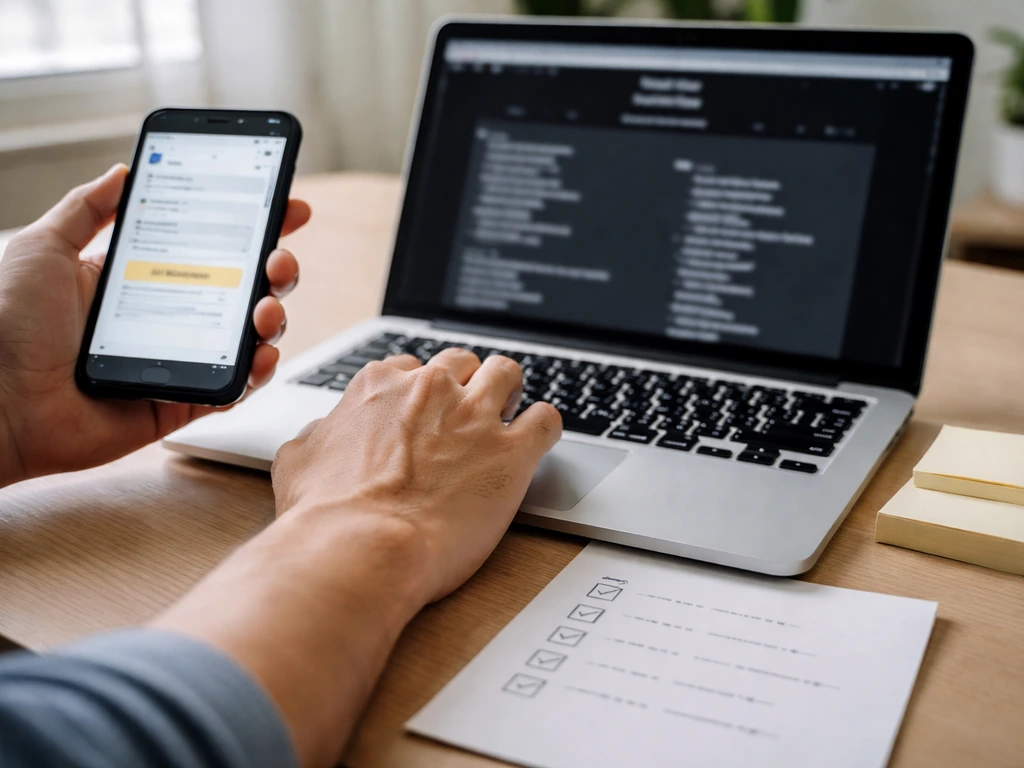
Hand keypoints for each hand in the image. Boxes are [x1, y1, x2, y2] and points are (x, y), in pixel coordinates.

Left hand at [0, 164, 310, 485]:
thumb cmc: (5, 326)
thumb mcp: (42, 247)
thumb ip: (86, 207)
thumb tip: (123, 170)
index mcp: (141, 277)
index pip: (210, 245)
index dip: (255, 227)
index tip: (287, 208)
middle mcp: (168, 315)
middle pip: (243, 288)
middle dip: (276, 269)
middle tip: (278, 260)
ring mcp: (180, 358)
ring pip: (248, 336)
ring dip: (272, 317)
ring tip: (265, 309)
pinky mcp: (182, 400)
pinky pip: (234, 386)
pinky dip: (256, 371)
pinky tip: (260, 354)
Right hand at [271, 348, 561, 603]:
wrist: (360, 549)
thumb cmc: (326, 515)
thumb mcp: (298, 460)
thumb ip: (319, 434)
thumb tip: (324, 432)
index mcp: (380, 386)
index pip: (411, 368)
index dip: (420, 394)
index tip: (425, 414)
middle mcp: (430, 389)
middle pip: (462, 363)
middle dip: (466, 386)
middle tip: (466, 418)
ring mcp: (474, 417)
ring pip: (507, 374)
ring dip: (508, 393)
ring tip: (508, 418)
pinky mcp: (511, 452)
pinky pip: (547, 419)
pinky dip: (544, 428)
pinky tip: (537, 443)